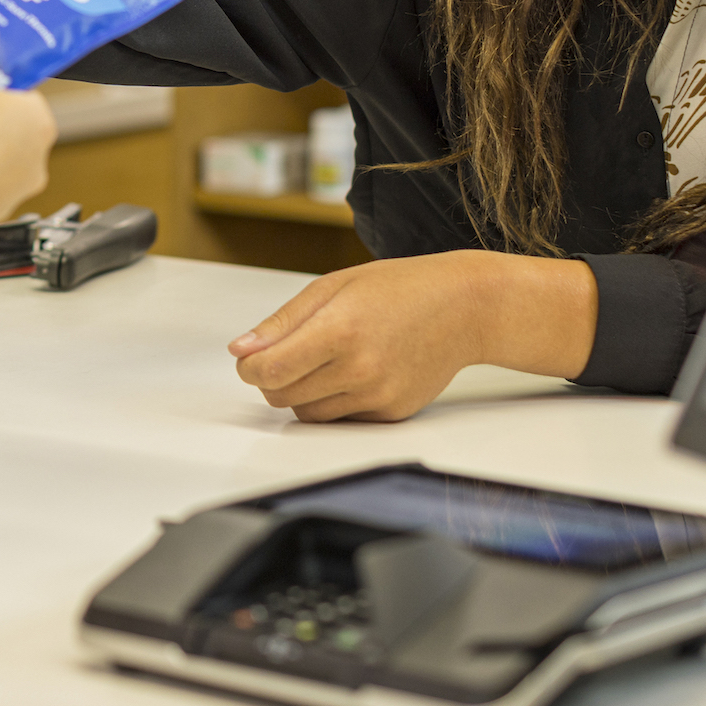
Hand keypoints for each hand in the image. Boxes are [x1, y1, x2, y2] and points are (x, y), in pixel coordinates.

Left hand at [227, 252, 503, 421]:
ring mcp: (377, 396)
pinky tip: (351, 370)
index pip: (269, 370)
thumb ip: (283, 322)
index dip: (249, 367)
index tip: (251, 357)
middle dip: (272, 378)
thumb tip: (241, 349)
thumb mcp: (333, 286)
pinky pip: (340, 419)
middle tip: (288, 352)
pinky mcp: (391, 413)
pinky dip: (332, 401)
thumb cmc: (399, 289)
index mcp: (339, 330)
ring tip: (322, 358)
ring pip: (307, 414)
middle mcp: (359, 369)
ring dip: (300, 392)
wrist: (463, 308)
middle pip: (281, 396)